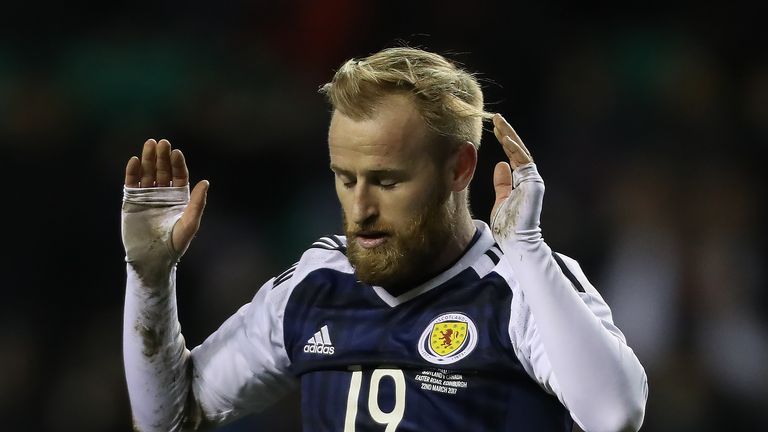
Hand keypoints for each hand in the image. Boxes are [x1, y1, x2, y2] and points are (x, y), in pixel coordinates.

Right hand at [124, 139, 208, 254]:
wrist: (152, 258)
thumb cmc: (174, 244)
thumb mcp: (189, 223)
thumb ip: (197, 203)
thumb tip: (205, 182)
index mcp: (179, 197)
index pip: (179, 175)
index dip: (177, 164)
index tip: (176, 152)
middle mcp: (163, 193)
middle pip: (163, 171)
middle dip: (163, 157)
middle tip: (162, 142)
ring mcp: (147, 196)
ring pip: (147, 173)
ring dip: (148, 159)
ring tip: (149, 144)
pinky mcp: (131, 201)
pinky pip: (132, 183)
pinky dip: (132, 172)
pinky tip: (134, 160)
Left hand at [489, 114, 543, 240]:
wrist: (517, 241)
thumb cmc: (508, 225)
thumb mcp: (501, 199)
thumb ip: (503, 183)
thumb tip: (501, 165)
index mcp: (521, 180)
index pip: (513, 155)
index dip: (504, 140)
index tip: (495, 128)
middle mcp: (529, 177)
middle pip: (518, 150)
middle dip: (507, 132)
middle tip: (497, 117)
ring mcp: (532, 180)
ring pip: (521, 152)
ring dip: (510, 136)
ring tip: (499, 123)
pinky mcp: (533, 183)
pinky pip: (524, 162)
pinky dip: (515, 149)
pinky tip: (505, 138)